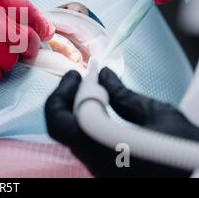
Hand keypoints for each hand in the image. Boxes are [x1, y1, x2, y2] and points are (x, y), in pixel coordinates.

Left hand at [45, 68, 198, 176]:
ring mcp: (98, 169)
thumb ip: (124, 95)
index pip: (60, 120)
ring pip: (70, 135)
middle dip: (63, 98)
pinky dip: (85, 120)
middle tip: (77, 78)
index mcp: (103, 149)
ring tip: (92, 89)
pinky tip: (101, 107)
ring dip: (73, 108)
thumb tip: (103, 75)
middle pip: (59, 128)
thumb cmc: (183, 151)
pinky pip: (84, 142)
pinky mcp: (105, 171)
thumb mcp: (159, 117)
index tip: (79, 73)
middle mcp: (94, 163)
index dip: (64, 91)